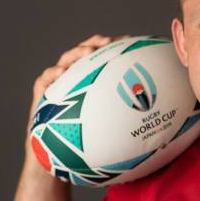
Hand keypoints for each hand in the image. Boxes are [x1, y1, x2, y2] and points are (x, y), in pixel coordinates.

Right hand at [24, 34, 129, 163]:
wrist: (58, 159)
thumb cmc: (88, 143)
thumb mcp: (110, 127)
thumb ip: (126, 116)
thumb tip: (157, 114)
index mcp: (91, 81)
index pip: (103, 57)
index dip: (114, 46)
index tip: (129, 40)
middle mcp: (75, 78)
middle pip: (85, 54)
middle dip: (97, 44)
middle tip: (109, 41)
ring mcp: (57, 84)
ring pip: (65, 61)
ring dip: (77, 53)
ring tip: (88, 51)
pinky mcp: (42, 94)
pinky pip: (45, 80)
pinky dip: (53, 74)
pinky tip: (61, 72)